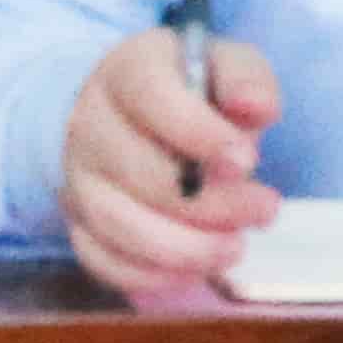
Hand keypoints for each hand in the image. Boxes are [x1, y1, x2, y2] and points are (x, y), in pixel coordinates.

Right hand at [59, 28, 284, 298]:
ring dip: (184, 248)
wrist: (125, 115)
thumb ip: (246, 80)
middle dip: (210, 203)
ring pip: (118, 225)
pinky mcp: (77, 224)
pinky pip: (102, 260)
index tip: (247, 161)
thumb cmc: (189, 93)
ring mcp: (77, 179)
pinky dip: (151, 275)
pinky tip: (194, 269)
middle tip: (265, 208)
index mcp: (125, 73)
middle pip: (139, 173)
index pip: (151, 99)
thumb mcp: (223, 67)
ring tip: (234, 248)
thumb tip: (257, 109)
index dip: (199, 134)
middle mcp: (88, 125)